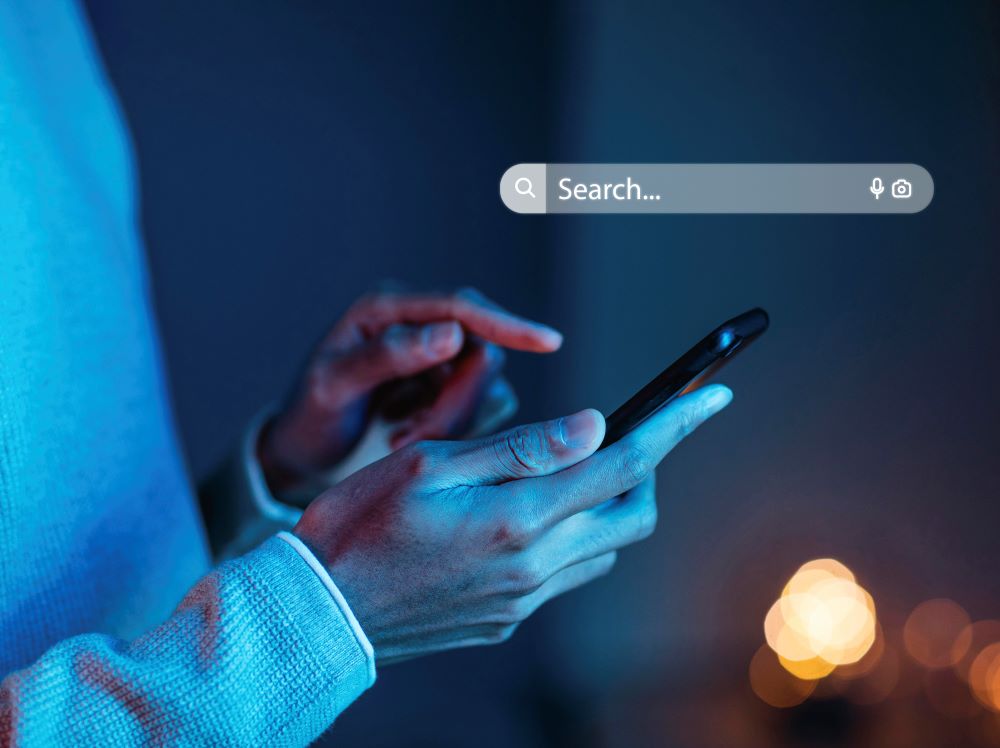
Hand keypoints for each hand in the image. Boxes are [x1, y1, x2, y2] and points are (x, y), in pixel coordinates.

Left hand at [258, 288, 562, 494]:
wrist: (304, 455)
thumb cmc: (311, 415)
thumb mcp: (334, 385)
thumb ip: (388, 355)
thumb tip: (451, 332)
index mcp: (389, 309)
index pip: (462, 307)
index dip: (508, 323)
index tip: (550, 341)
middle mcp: (422, 326)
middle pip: (482, 353)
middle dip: (454, 403)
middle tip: (408, 438)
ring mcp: (439, 359)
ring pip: (485, 387)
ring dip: (450, 422)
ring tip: (400, 438)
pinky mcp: (449, 390)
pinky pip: (481, 410)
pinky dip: (452, 432)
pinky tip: (410, 437)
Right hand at [293, 384, 732, 662]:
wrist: (318, 613)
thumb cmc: (358, 524)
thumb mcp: (429, 464)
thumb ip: (519, 448)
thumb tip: (595, 424)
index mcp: (516, 517)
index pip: (622, 463)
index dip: (674, 425)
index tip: (712, 396)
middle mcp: (533, 566)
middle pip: (632, 515)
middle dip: (646, 469)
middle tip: (623, 437)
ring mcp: (522, 600)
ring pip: (604, 549)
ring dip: (607, 506)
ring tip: (570, 474)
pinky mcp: (506, 620)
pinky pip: (566, 577)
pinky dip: (571, 538)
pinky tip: (528, 520)